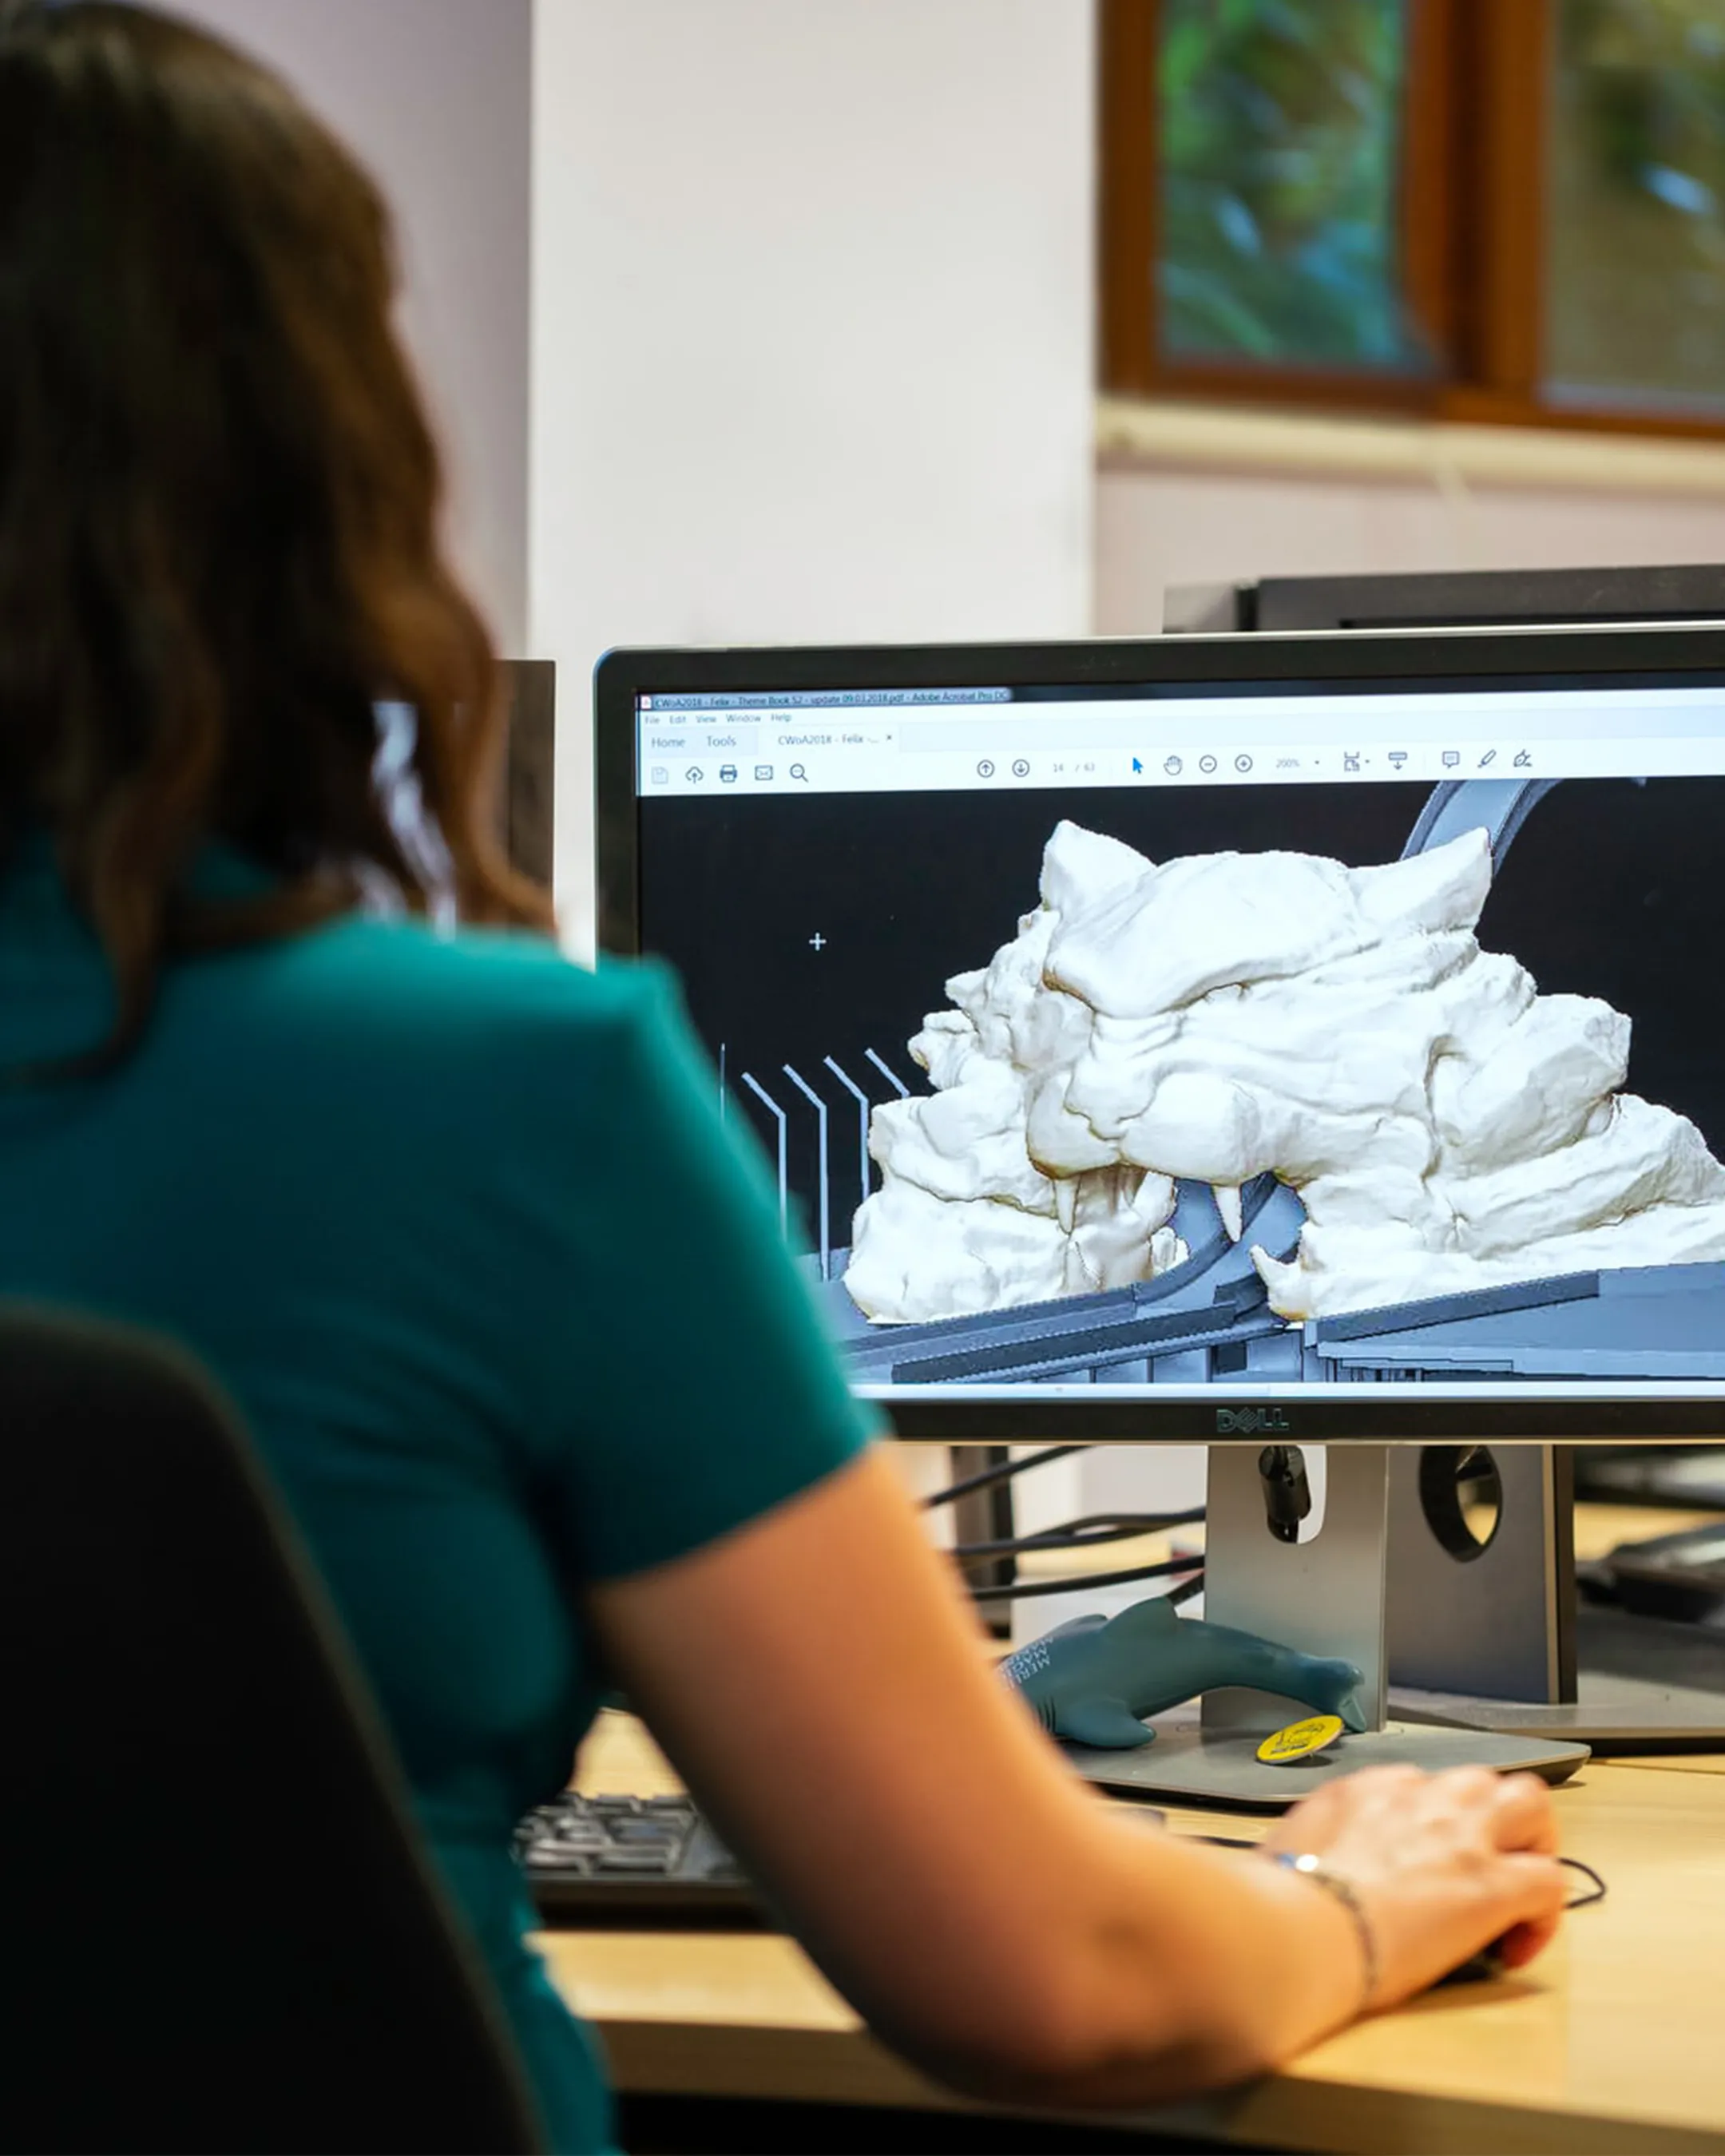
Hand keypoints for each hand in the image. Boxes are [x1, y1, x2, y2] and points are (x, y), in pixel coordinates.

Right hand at [1261, 1764, 1566, 2009]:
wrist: (1300, 1927)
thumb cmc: (1282, 1897)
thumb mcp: (1289, 1845)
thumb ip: (1315, 1840)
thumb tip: (1311, 1859)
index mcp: (1367, 1788)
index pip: (1420, 1786)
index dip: (1432, 1826)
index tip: (1422, 1864)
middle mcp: (1420, 1797)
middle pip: (1483, 1781)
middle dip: (1494, 1819)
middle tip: (1483, 1865)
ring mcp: (1461, 1836)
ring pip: (1533, 1804)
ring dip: (1532, 1843)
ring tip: (1518, 1892)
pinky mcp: (1491, 1885)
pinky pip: (1551, 1883)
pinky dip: (1543, 1917)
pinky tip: (1515, 1948)